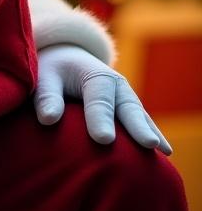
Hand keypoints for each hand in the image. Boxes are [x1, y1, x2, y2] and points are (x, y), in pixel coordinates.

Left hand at [34, 44, 171, 153]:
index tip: (103, 139)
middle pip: (128, 107)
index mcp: (95, 75)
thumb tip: (48, 119)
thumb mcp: (45, 77)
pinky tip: (165, 152)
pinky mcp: (129, 109)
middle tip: (149, 144)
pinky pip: (143, 121)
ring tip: (163, 152)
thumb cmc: (53, 71)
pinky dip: (153, 133)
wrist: (67, 59)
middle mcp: (116, 86)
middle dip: (137, 126)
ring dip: (150, 132)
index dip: (100, 119)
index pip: (97, 100)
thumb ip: (47, 96)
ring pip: (140, 116)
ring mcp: (126, 97)